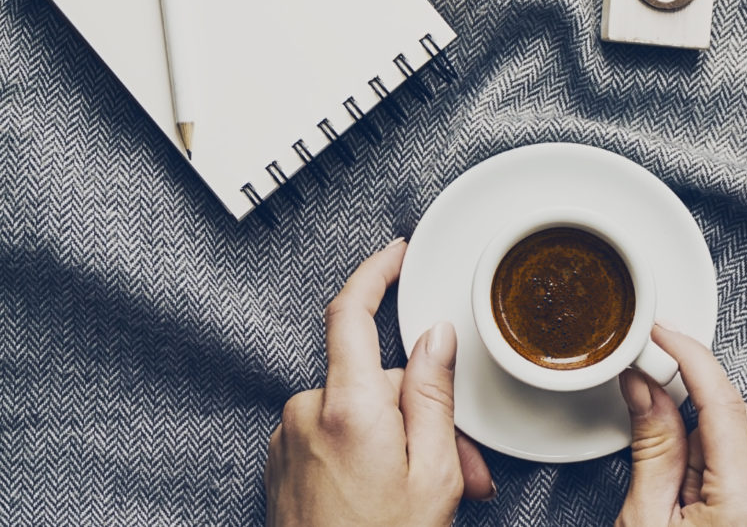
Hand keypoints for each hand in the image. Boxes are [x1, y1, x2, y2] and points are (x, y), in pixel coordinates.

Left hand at [264, 240, 494, 526]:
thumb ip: (433, 395)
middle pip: (374, 377)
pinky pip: (334, 434)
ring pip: (359, 410)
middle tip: (463, 461)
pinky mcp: (283, 460)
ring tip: (429, 489)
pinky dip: (368, 452)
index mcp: (347, 408)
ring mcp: (289, 437)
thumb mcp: (433, 473)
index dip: (375, 274)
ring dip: (399, 437)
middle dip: (421, 409)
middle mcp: (307, 413)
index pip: (351, 315)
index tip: (395, 255)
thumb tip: (435, 337)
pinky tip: (390, 492)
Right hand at [616, 325, 746, 526]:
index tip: (664, 334)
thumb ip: (652, 450)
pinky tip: (693, 504)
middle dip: (689, 416)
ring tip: (674, 502)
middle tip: (649, 430)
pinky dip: (717, 472)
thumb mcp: (644, 521)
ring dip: (702, 451)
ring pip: (743, 444)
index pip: (723, 404)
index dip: (690, 357)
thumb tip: (645, 387)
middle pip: (736, 420)